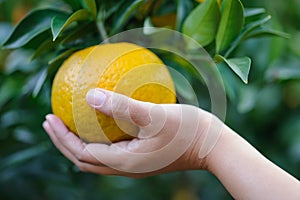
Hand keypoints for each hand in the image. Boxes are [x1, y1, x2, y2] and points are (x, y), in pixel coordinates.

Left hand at [43, 88, 221, 177]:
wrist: (211, 146)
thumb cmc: (187, 130)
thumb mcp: (154, 115)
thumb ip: (121, 106)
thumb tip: (89, 95)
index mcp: (123, 162)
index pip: (80, 152)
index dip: (61, 137)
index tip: (50, 117)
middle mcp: (125, 168)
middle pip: (83, 160)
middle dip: (63, 142)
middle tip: (52, 120)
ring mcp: (133, 165)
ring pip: (95, 158)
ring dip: (78, 142)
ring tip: (69, 123)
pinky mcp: (141, 158)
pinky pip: (110, 151)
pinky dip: (97, 140)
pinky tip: (101, 123)